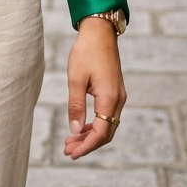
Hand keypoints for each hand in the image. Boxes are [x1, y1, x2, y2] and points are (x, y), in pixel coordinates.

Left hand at [64, 17, 125, 159]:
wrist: (100, 32)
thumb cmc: (86, 52)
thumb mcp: (75, 78)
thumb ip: (76, 106)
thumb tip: (75, 130)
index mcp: (109, 98)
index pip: (100, 133)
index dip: (86, 146)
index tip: (71, 153)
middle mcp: (118, 100)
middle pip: (106, 133)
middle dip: (87, 144)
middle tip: (67, 151)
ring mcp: (118, 96)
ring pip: (107, 125)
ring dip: (90, 136)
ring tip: (70, 142)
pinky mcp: (115, 91)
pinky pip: (107, 115)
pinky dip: (94, 124)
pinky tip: (81, 127)